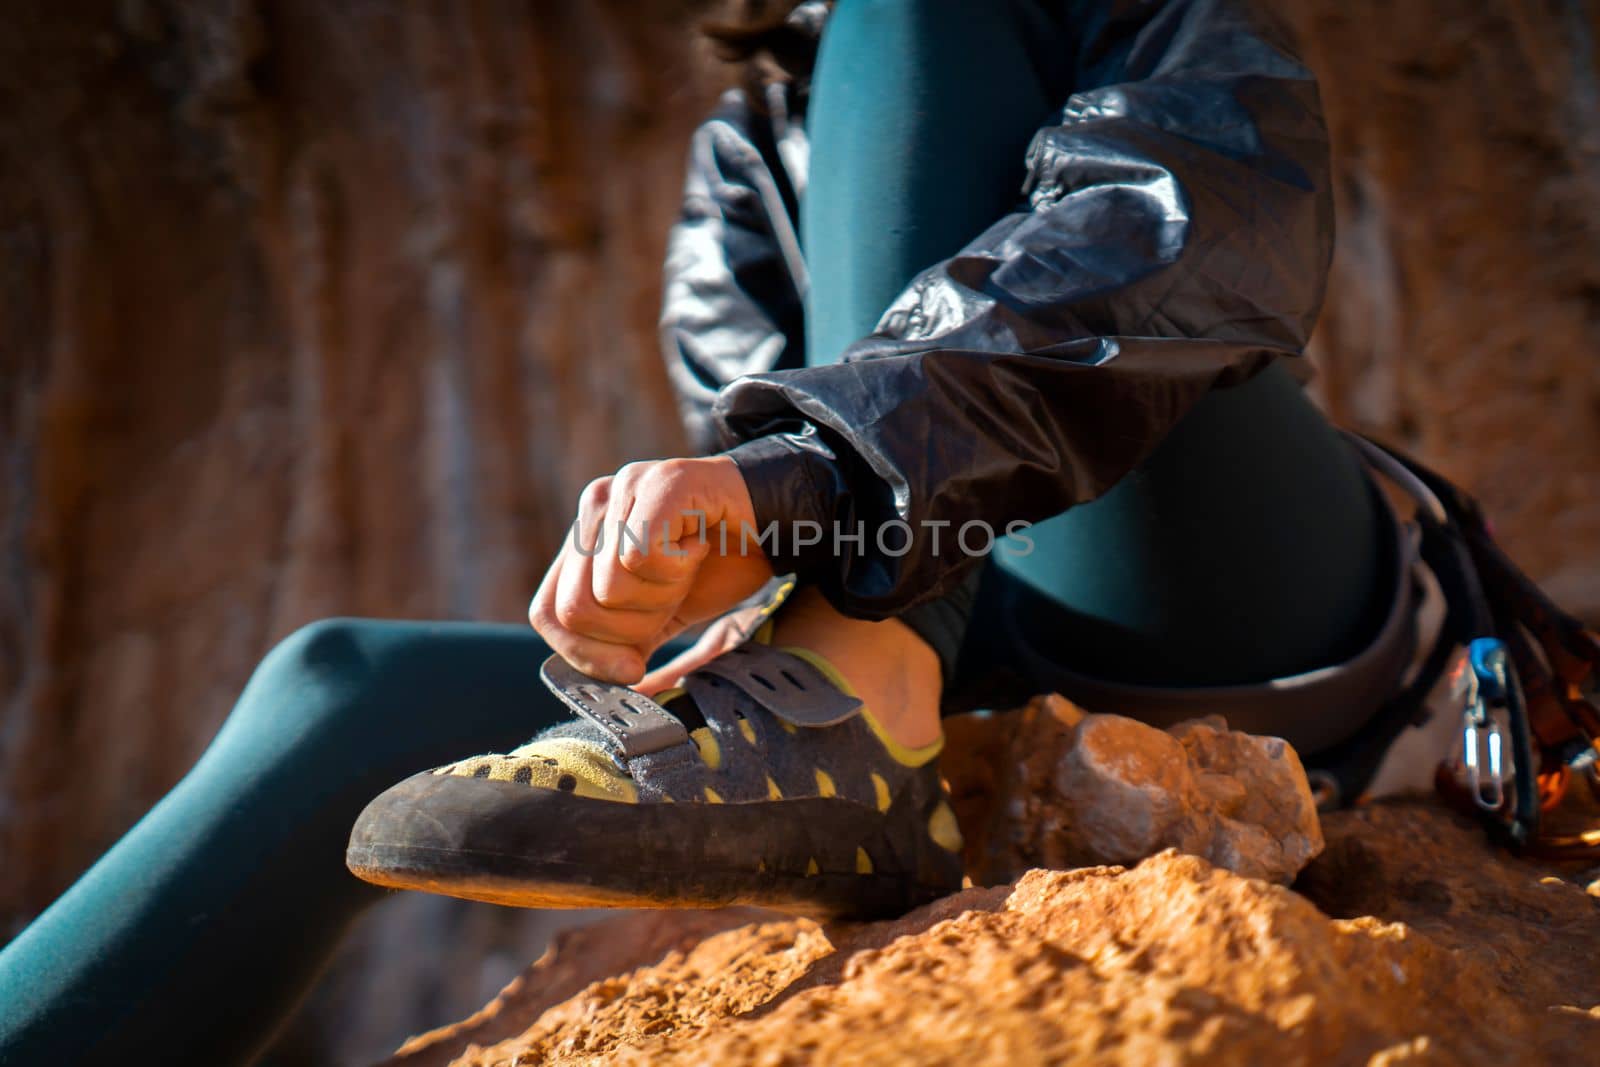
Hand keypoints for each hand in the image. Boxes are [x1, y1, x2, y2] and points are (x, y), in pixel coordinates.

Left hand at [529, 456, 772, 683]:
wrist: (779, 521)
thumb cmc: (722, 565)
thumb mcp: (663, 617)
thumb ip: (627, 645)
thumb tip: (609, 698)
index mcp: (585, 540)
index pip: (547, 611)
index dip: (585, 654)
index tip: (634, 668)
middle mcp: (594, 508)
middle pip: (575, 608)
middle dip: (631, 629)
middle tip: (673, 601)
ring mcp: (623, 488)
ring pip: (608, 588)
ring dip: (661, 596)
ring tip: (688, 567)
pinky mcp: (658, 482)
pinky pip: (637, 556)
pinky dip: (676, 570)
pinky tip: (698, 547)